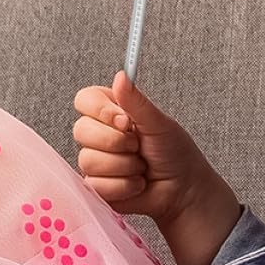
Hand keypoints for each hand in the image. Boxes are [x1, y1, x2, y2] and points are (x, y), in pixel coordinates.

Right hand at [72, 71, 215, 226]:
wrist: (183, 188)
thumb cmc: (174, 153)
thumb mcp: (159, 123)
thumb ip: (137, 101)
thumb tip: (121, 75)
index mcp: (111, 112)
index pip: (84, 100)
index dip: (100, 111)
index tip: (125, 121)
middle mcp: (99, 134)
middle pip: (81, 130)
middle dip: (117, 142)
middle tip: (138, 146)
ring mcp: (96, 161)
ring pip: (89, 160)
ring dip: (125, 166)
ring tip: (141, 167)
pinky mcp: (97, 186)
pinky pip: (96, 184)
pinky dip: (124, 185)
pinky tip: (136, 183)